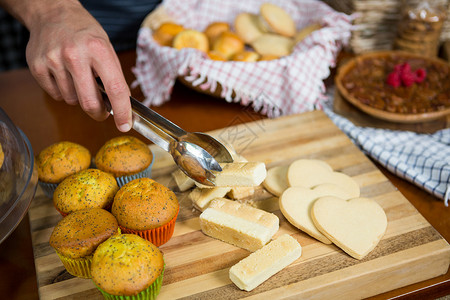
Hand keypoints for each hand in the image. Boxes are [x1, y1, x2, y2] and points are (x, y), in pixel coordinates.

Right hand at [25, 1, 131, 131]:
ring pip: (72, 101)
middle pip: (90, 102)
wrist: (53, 13)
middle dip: (99, 112)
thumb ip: (114, 76)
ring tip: (79, 78)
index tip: (124, 125)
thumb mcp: (107, 48)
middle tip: (102, 111)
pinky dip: (63, 92)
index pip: (115, 89)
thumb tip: (121, 106)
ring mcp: (53, 61)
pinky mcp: (37, 67)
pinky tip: (64, 75)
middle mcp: (75, 55)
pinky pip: (56, 96)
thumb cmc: (85, 33)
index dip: (122, 111)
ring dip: (79, 97)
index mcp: (98, 49)